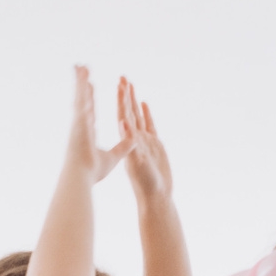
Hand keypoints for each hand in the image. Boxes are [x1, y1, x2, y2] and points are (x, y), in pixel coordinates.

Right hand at [66, 65, 134, 183]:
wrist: (79, 177)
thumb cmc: (91, 172)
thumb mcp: (113, 158)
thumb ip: (123, 147)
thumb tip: (134, 141)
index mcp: (86, 132)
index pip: (89, 110)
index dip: (89, 98)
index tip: (89, 86)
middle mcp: (80, 124)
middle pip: (82, 99)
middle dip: (81, 83)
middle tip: (81, 67)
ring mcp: (78, 122)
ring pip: (79, 95)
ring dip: (79, 79)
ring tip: (80, 65)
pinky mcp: (78, 122)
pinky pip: (82, 100)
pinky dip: (81, 88)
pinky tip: (84, 76)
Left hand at [116, 77, 171, 203]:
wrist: (156, 197)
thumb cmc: (146, 184)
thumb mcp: (138, 162)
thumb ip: (131, 144)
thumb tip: (123, 124)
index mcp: (130, 142)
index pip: (124, 116)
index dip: (122, 101)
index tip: (119, 85)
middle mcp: (135, 139)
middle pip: (129, 112)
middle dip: (125, 95)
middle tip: (122, 77)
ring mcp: (144, 141)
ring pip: (137, 116)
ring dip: (132, 100)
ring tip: (129, 84)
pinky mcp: (153, 145)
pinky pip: (148, 125)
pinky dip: (145, 113)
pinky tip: (143, 103)